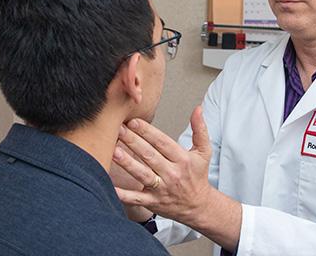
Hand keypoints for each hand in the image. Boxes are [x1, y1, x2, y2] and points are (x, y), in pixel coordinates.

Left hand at [113, 106, 212, 224]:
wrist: (199, 206)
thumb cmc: (197, 176)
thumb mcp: (204, 152)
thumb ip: (200, 129)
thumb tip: (198, 109)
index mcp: (182, 160)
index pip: (162, 143)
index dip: (148, 132)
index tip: (133, 121)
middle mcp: (172, 174)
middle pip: (150, 155)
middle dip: (133, 141)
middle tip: (118, 129)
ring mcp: (161, 189)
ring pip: (142, 174)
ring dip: (127, 163)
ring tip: (113, 151)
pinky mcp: (153, 202)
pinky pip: (136, 198)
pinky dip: (123, 194)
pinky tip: (110, 186)